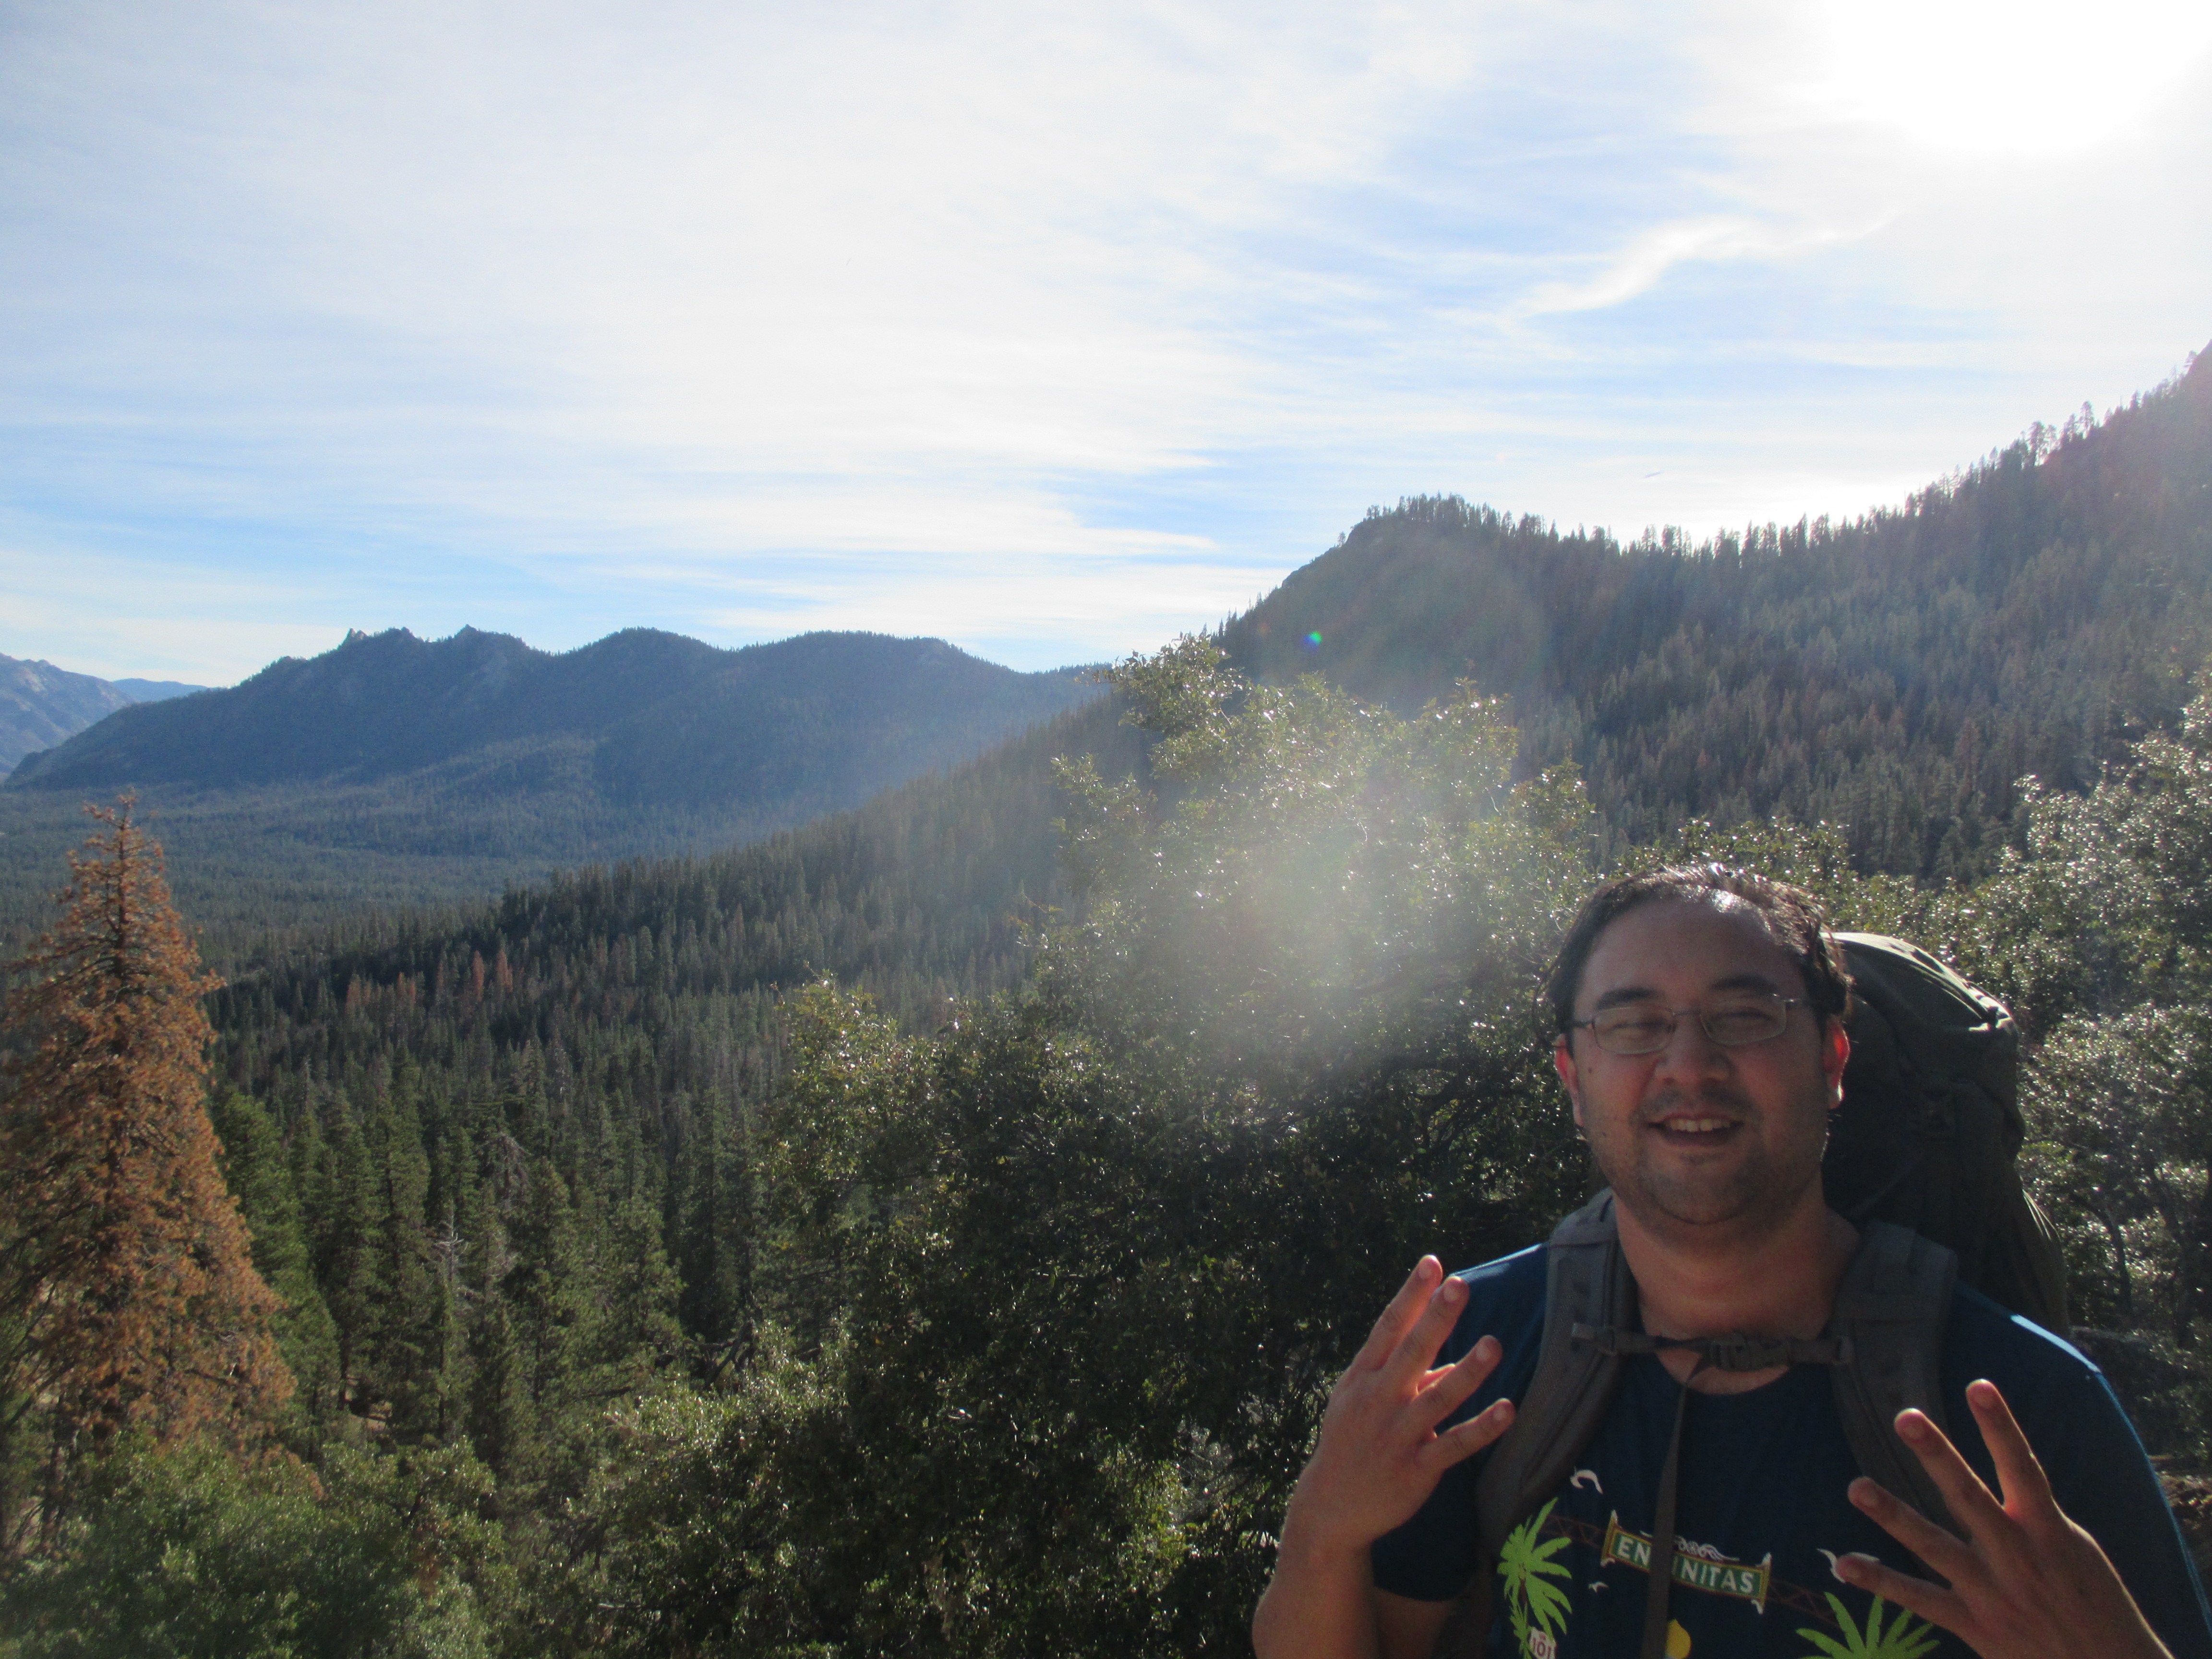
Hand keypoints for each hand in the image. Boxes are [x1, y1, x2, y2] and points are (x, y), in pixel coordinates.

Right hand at [1278, 1256, 1513, 1564]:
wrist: (1332, 1507)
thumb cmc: (1352, 1441)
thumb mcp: (1364, 1400)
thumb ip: (1407, 1376)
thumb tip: (1456, 1362)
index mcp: (1363, 1377)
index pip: (1389, 1328)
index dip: (1410, 1296)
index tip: (1432, 1264)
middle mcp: (1378, 1401)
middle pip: (1411, 1353)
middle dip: (1436, 1319)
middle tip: (1459, 1286)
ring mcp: (1397, 1435)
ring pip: (1437, 1399)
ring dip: (1468, 1372)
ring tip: (1494, 1344)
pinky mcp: (1416, 1470)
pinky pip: (1454, 1446)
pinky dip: (1482, 1428)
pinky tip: (1507, 1410)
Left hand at [1837, 1378, 2172, 1658]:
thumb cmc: (2096, 1604)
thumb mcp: (2078, 1550)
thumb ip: (2037, 1515)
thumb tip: (2011, 1478)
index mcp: (2048, 1531)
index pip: (2023, 1467)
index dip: (2001, 1426)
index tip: (1979, 1385)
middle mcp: (2016, 1555)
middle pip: (1969, 1497)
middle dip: (1938, 1456)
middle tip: (1905, 1417)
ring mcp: (1992, 1590)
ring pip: (1935, 1546)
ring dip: (1894, 1516)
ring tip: (1855, 1486)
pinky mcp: (1975, 1624)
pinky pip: (1921, 1600)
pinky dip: (1882, 1582)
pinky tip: (1846, 1565)